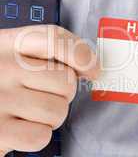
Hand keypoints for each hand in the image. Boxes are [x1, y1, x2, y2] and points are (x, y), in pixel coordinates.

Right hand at [0, 25, 99, 155]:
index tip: (93, 69)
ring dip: (51, 117)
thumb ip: (45, 55)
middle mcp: (3, 67)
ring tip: (30, 112)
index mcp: (7, 44)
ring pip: (58, 110)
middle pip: (66, 81)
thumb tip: (90, 67)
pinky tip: (21, 127)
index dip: (81, 54)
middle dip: (63, 94)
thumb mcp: (12, 57)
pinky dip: (37, 136)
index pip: (54, 38)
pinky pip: (41, 135)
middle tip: (44, 95)